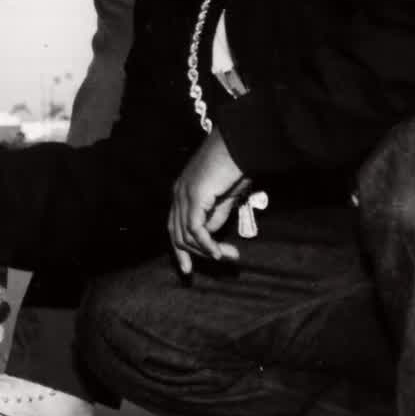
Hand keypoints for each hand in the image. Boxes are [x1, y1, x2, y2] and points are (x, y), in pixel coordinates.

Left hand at [168, 129, 248, 273]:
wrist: (240, 145)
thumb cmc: (236, 166)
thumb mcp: (225, 197)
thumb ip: (215, 215)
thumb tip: (210, 235)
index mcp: (182, 192)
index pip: (174, 227)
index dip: (180, 250)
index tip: (188, 271)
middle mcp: (178, 193)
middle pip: (176, 234)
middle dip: (195, 254)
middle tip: (223, 260)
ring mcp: (183, 194)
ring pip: (186, 235)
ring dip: (209, 251)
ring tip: (230, 255)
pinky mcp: (194, 196)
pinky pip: (195, 229)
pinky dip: (207, 244)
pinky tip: (219, 253)